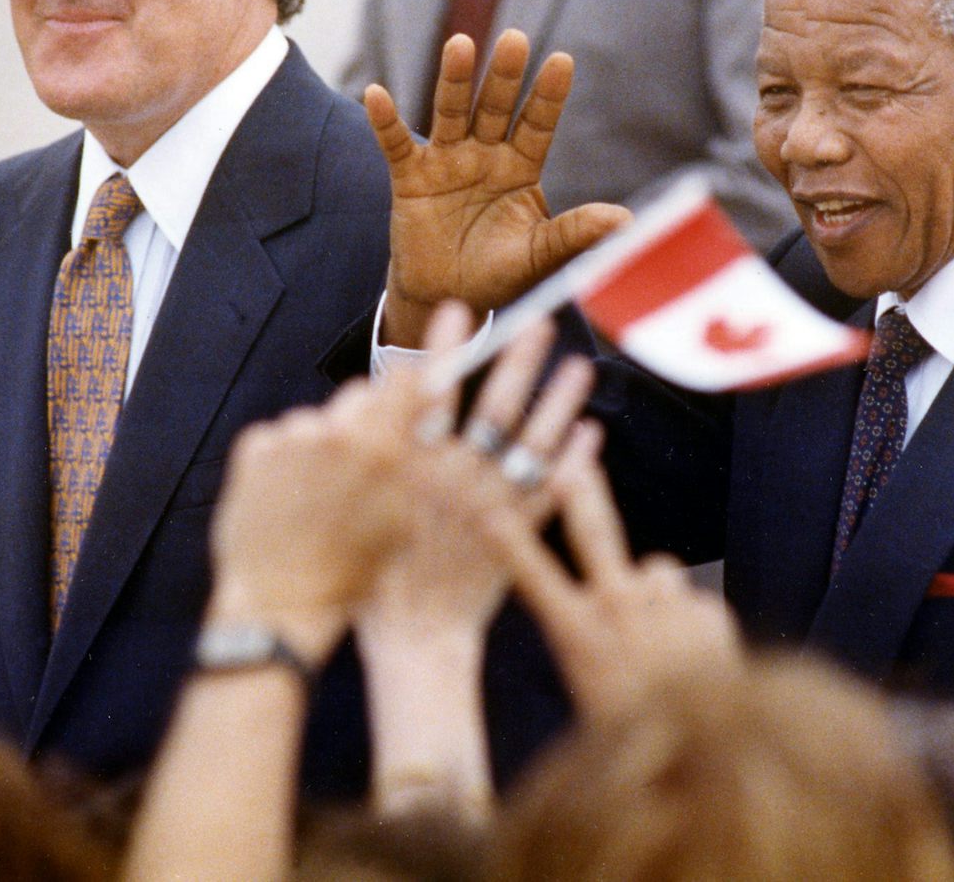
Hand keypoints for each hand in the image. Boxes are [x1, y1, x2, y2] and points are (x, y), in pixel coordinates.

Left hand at [206, 305, 478, 662]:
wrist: (278, 610)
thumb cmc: (353, 579)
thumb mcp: (404, 522)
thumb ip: (420, 464)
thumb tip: (432, 418)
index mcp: (387, 456)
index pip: (418, 381)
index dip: (442, 347)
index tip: (457, 315)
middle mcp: (341, 438)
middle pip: (365, 396)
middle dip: (370, 416)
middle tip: (364, 455)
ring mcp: (293, 441)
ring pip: (322, 420)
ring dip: (326, 443)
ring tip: (320, 495)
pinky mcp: (255, 449)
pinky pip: (281, 436)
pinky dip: (286, 458)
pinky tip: (290, 497)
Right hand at [356, 319, 594, 648]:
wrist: (416, 644)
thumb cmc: (377, 579)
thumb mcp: (363, 509)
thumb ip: (375, 457)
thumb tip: (368, 400)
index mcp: (412, 472)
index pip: (429, 397)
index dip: (445, 353)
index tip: (461, 311)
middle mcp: (458, 484)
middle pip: (492, 411)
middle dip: (517, 364)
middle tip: (539, 324)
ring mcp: (494, 509)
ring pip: (533, 444)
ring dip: (558, 402)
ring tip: (580, 366)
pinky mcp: (519, 537)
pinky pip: (553, 493)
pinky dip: (573, 461)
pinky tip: (590, 432)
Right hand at [364, 30, 630, 344]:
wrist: (449, 297)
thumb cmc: (500, 272)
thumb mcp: (541, 254)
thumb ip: (576, 234)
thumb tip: (626, 222)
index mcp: (521, 167)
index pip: (537, 124)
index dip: (548, 95)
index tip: (562, 61)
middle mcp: (485, 155)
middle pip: (495, 107)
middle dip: (505, 75)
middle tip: (516, 39)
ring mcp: (447, 162)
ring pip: (451, 113)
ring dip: (455, 80)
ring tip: (461, 44)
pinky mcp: (411, 179)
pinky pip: (397, 145)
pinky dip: (386, 122)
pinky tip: (377, 94)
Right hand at [477, 424, 740, 720]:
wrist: (709, 747)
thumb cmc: (638, 729)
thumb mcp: (592, 691)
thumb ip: (594, 639)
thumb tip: (602, 612)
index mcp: (579, 631)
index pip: (533, 575)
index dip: (510, 539)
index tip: (487, 508)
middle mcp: (618, 606)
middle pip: (596, 531)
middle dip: (582, 490)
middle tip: (573, 461)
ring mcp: (665, 604)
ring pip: (656, 570)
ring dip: (656, 592)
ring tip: (664, 638)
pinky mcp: (706, 607)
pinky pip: (692, 602)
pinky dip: (692, 622)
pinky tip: (698, 657)